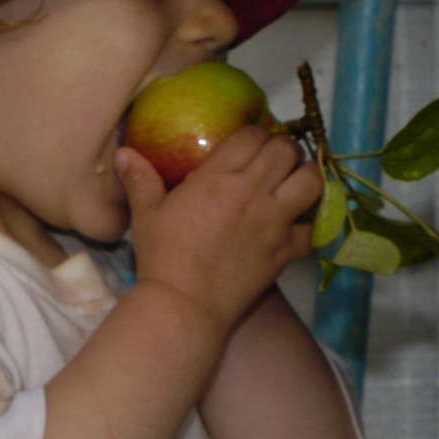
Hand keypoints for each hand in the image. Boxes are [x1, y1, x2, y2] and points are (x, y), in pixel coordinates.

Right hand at [115, 126, 322, 331]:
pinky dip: (312, 224)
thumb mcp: (146, 214)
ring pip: (311, 181)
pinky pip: (314, 229)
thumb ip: (140, 180)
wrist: (184, 304)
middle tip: (273, 160)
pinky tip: (301, 224)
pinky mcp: (286, 250)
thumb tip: (124, 154)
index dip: (254, 134)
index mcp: (219, 177)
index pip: (251, 135)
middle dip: (283, 149)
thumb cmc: (162, 256)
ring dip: (306, 176)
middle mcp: (253, 192)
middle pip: (286, 150)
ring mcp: (274, 221)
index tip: (249, 144)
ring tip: (294, 183)